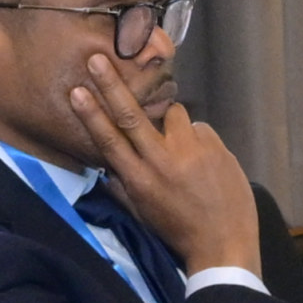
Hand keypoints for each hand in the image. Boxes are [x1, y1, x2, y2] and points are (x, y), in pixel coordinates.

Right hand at [63, 51, 260, 274]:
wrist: (225, 244)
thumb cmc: (179, 232)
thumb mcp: (144, 213)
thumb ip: (123, 187)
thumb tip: (107, 167)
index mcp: (140, 180)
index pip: (109, 141)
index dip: (91, 115)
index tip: (76, 91)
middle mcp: (162, 161)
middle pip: (131, 115)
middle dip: (111, 85)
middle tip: (98, 59)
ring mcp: (191, 151)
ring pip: (173, 113)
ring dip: (171, 123)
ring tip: (181, 147)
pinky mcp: (216, 146)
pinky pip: (199, 129)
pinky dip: (196, 140)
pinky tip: (204, 161)